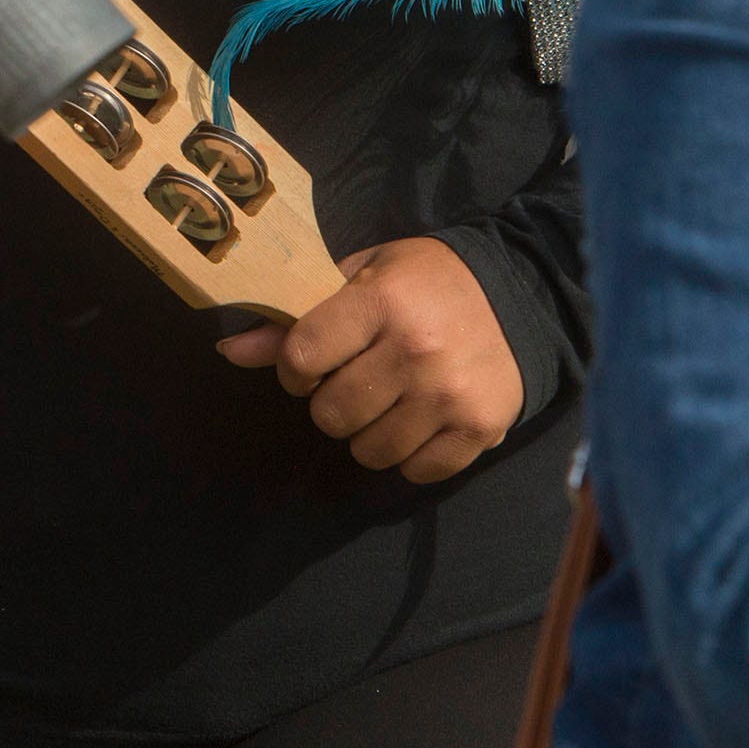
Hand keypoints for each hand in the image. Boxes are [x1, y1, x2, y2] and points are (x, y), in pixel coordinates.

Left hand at [216, 237, 526, 481]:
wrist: (518, 292)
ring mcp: (450, 395)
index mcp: (382, 301)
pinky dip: (410, 454)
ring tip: (388, 399)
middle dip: (330, 402)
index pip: (302, 358)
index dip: (294, 368)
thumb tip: (229, 350)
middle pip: (330, 415)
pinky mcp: (480, 428)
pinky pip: (416, 470)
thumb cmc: (423, 281)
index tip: (311, 363)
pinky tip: (420, 419)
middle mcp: (417, 350)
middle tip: (354, 380)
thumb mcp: (359, 277)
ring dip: (368, 432)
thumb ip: (294, 316)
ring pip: (369, 450)